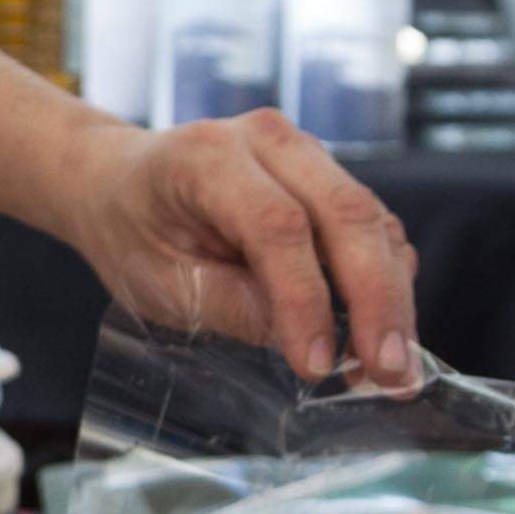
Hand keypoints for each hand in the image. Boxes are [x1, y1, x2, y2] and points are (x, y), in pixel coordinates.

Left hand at [61, 112, 420, 387]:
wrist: (119, 182)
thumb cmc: (133, 232)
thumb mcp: (162, 284)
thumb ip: (234, 307)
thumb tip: (311, 343)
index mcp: (207, 158)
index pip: (278, 226)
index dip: (306, 299)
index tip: (319, 365)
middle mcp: (266, 140)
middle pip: (346, 214)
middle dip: (378, 300)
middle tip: (391, 373)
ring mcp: (304, 152)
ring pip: (372, 221)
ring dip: (393, 297)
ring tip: (395, 370)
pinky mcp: (326, 176)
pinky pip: (373, 226)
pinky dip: (387, 280)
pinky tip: (384, 332)